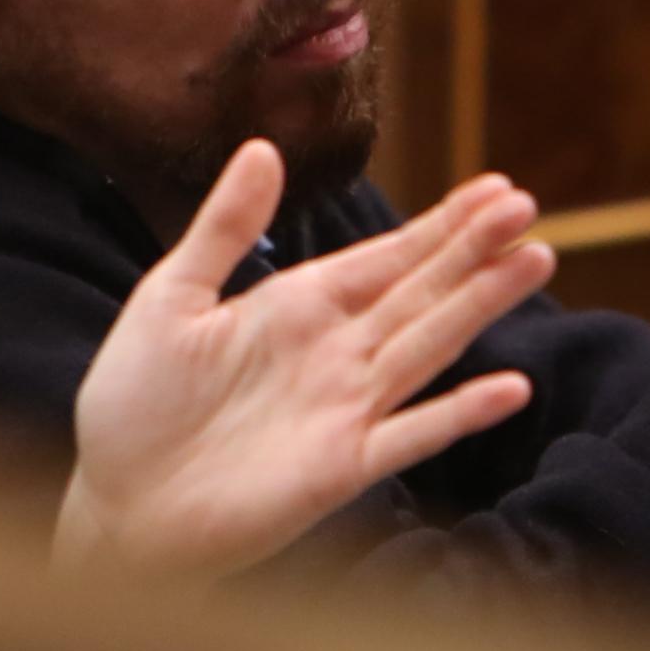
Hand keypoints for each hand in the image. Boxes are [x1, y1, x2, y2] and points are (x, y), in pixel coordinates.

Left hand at [53, 140, 550, 579]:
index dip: (441, 224)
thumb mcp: (170, 296)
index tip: (496, 187)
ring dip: (480, 305)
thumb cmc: (133, 403)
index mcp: (297, 306)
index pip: (386, 256)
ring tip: (535, 259)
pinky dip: (461, 413)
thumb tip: (262, 147)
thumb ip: (223, 227)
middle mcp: (333, 352)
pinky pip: (411, 434)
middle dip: (474, 248)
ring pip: (429, 346)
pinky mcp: (340, 467)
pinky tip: (511, 387)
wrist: (114, 504)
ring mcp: (344, 409)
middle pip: (420, 291)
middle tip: (529, 203)